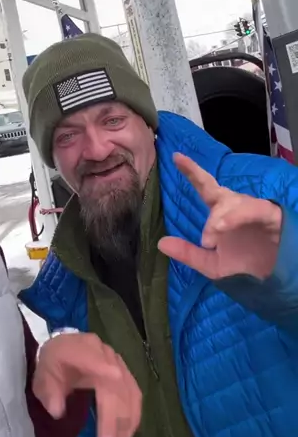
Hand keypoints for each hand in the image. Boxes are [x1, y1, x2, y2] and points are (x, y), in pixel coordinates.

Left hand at [33, 332, 141, 436]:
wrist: (65, 354)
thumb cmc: (54, 367)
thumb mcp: (42, 377)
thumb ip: (48, 391)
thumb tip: (58, 411)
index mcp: (78, 348)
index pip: (91, 356)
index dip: (102, 365)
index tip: (113, 376)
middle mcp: (103, 352)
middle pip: (114, 383)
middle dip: (113, 417)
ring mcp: (117, 362)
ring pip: (128, 391)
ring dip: (126, 421)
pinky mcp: (126, 373)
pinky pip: (134, 394)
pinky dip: (132, 416)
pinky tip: (126, 434)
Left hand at [158, 153, 282, 279]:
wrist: (275, 280)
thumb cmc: (245, 266)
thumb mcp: (212, 264)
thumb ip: (188, 254)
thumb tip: (161, 243)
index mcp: (222, 214)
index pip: (204, 189)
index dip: (191, 172)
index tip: (176, 156)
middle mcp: (236, 207)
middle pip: (216, 190)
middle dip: (200, 181)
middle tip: (190, 212)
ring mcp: (254, 210)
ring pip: (233, 202)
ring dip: (219, 216)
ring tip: (209, 235)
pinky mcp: (271, 216)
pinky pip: (255, 210)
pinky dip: (237, 217)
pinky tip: (222, 227)